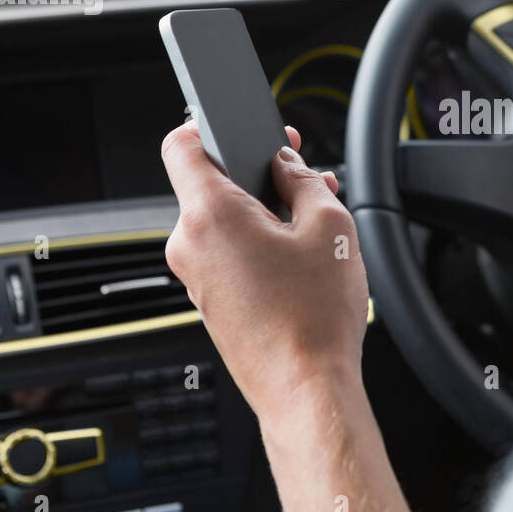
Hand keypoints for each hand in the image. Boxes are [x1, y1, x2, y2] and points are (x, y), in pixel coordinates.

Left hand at [160, 121, 368, 413]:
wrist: (306, 390)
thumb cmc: (314, 318)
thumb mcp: (331, 225)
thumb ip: (305, 181)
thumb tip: (288, 168)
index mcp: (210, 214)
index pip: (180, 144)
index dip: (208, 123)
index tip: (237, 122)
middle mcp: (190, 245)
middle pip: (210, 184)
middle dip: (256, 173)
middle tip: (300, 174)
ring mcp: (195, 277)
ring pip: (223, 222)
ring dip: (263, 211)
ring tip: (314, 222)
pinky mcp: (210, 302)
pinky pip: (227, 254)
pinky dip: (257, 244)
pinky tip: (299, 254)